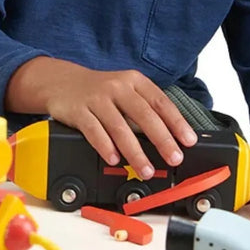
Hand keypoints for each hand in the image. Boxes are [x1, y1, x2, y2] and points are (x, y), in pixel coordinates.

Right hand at [6, 57, 196, 178]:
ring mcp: (97, 98)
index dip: (176, 122)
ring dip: (135, 151)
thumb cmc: (99, 90)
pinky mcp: (78, 110)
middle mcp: (117, 87)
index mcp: (134, 81)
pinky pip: (94, 131)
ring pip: (120, 127)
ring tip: (145, 169)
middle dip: (162, 139)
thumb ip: (145, 108)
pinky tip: (114, 159)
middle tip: (173, 158)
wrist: (61, 81)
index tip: (188, 140)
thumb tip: (171, 137)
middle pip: (144, 115)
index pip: (160, 102)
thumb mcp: (125, 89)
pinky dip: (105, 146)